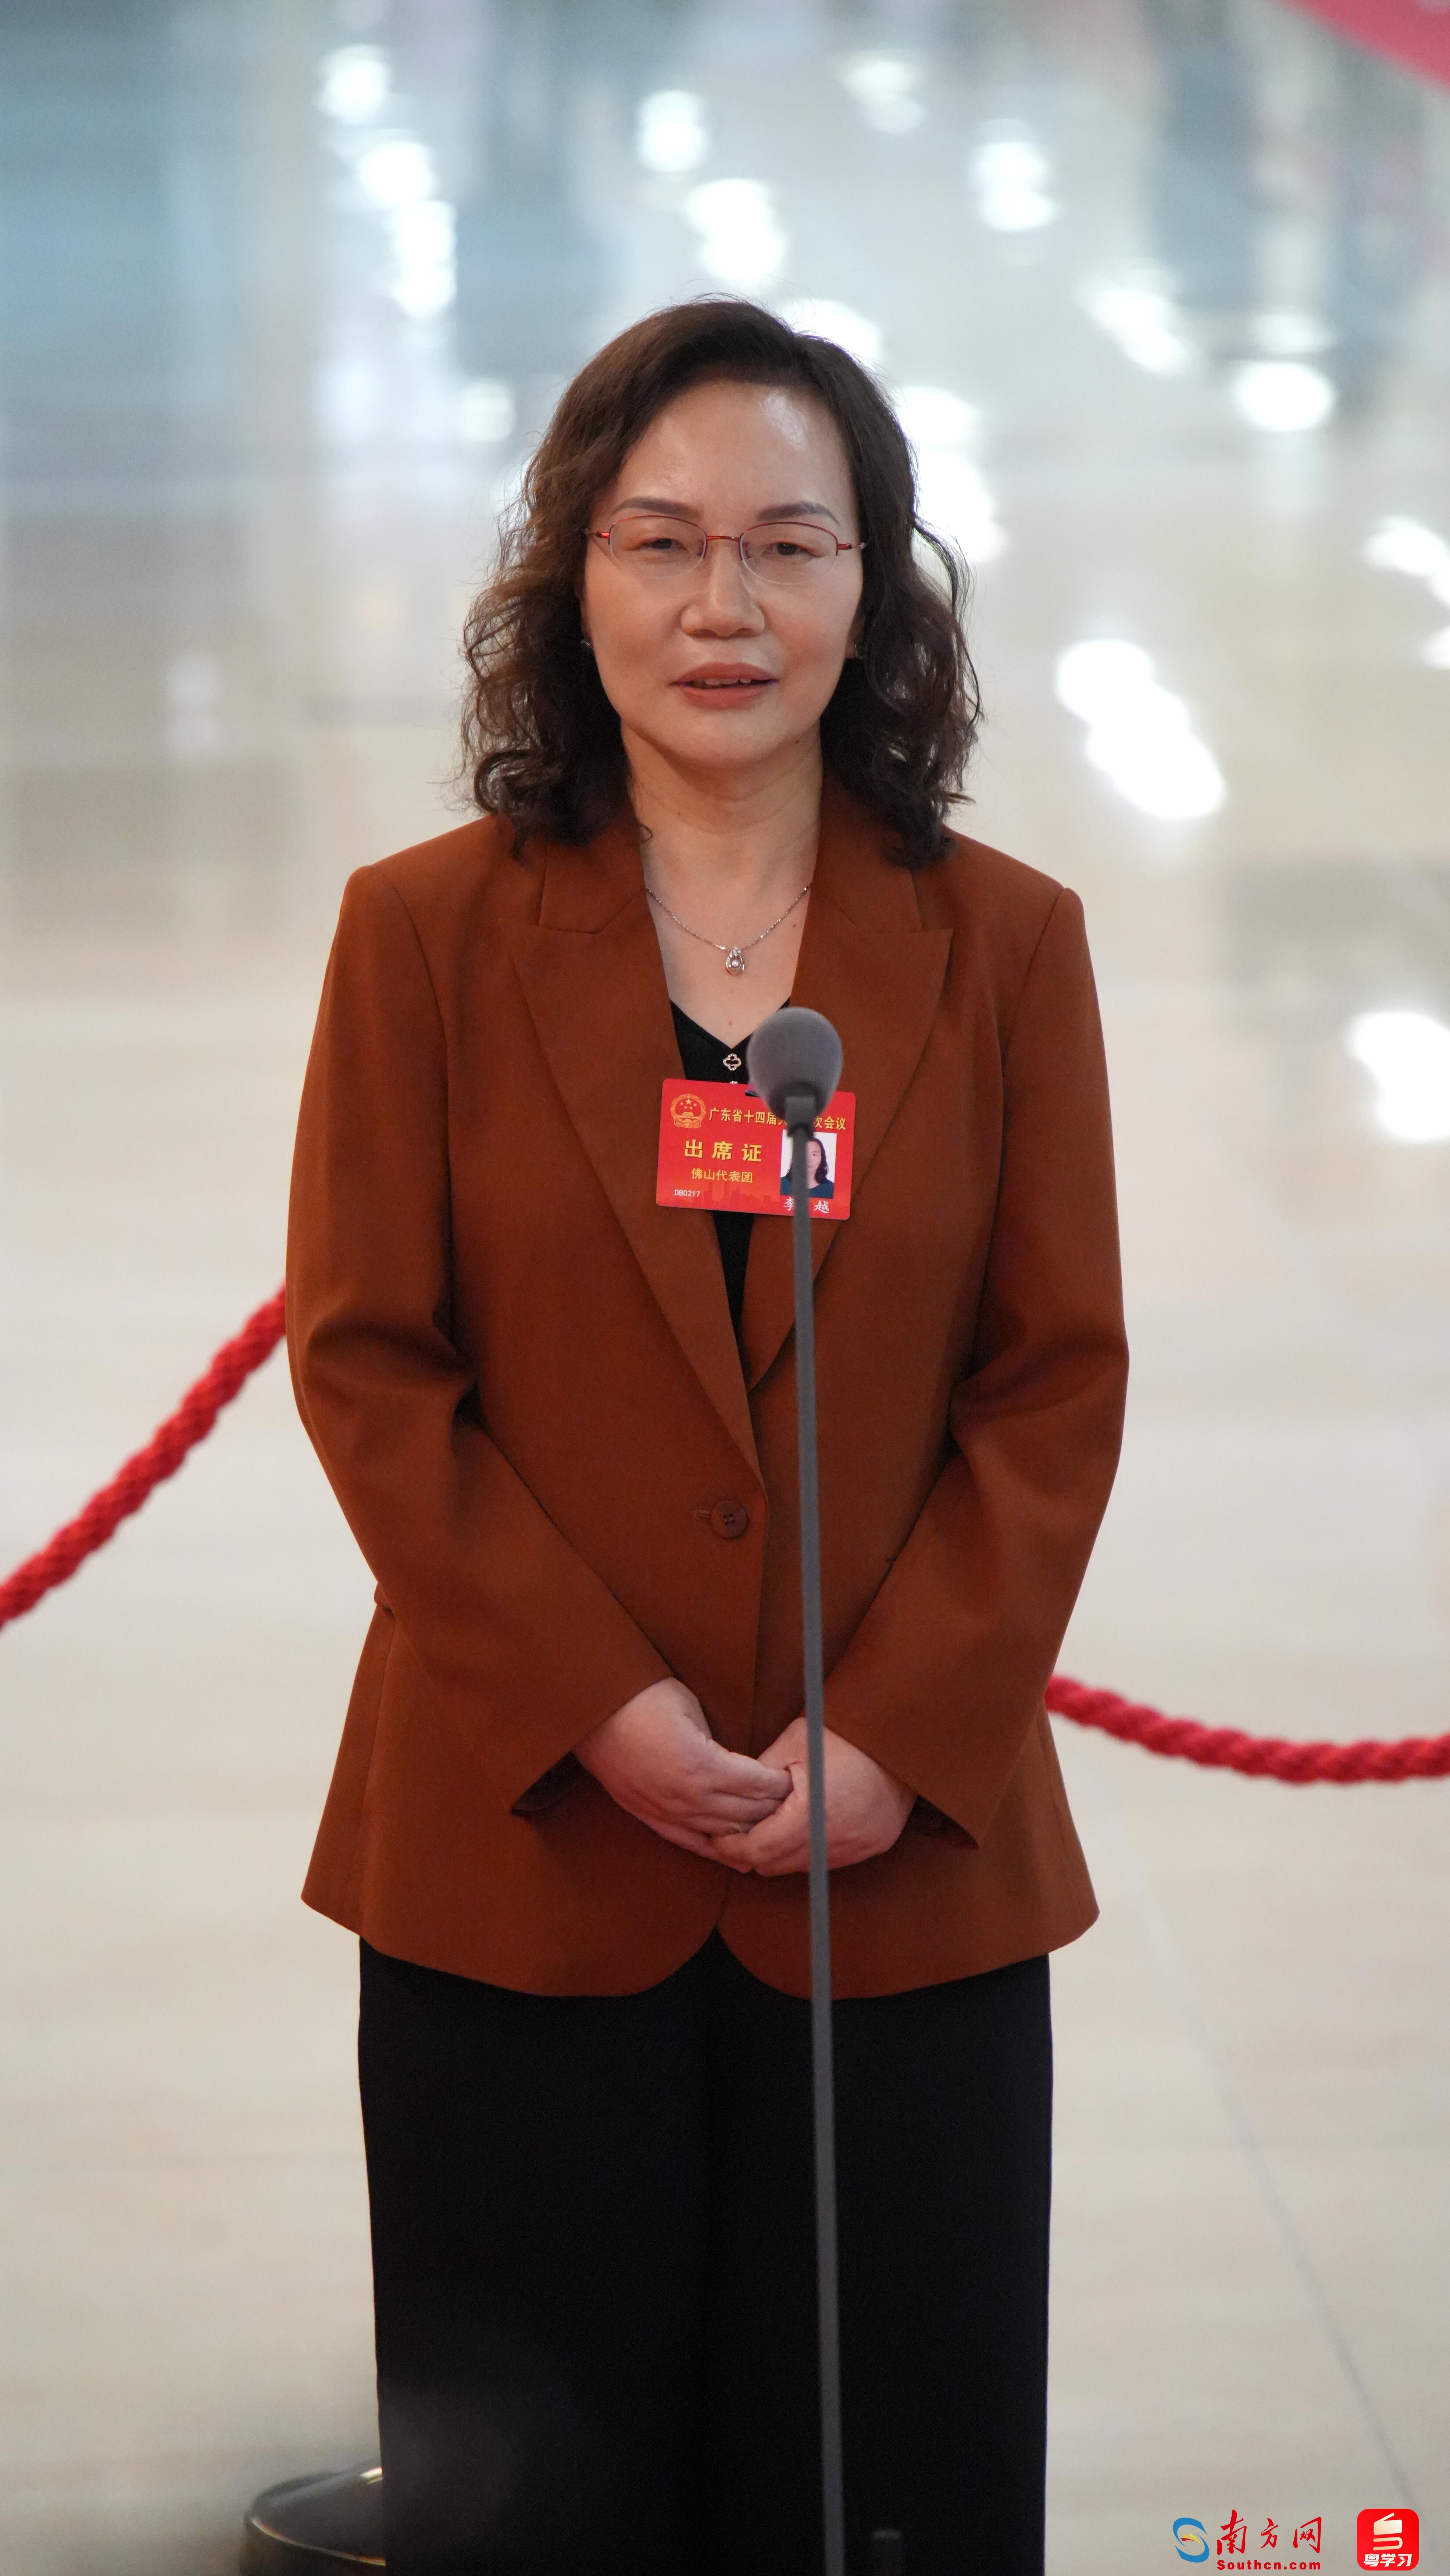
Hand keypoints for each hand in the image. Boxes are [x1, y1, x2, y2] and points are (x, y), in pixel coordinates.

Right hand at [574, 1678, 792, 1862]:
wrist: (592, 1711)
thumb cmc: (643, 1698)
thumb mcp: (692, 1708)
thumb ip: (719, 1741)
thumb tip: (745, 1762)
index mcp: (701, 1765)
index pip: (757, 1785)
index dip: (780, 1784)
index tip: (796, 1779)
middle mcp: (687, 1797)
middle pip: (746, 1813)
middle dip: (775, 1809)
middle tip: (796, 1804)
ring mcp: (667, 1812)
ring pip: (724, 1833)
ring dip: (752, 1830)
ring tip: (775, 1826)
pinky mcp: (651, 1817)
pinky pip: (692, 1843)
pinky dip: (720, 1851)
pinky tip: (741, 1858)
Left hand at [709, 1718, 914, 1875]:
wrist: (899, 1736)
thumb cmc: (844, 1734)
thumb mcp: (793, 1742)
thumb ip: (759, 1774)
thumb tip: (730, 1796)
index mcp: (811, 1813)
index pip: (760, 1849)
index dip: (732, 1847)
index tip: (718, 1838)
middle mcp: (836, 1838)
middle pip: (777, 1865)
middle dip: (753, 1852)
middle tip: (737, 1834)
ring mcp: (859, 1846)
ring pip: (803, 1866)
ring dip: (782, 1853)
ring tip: (770, 1828)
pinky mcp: (874, 1846)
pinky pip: (829, 1860)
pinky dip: (811, 1850)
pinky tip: (804, 1828)